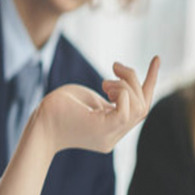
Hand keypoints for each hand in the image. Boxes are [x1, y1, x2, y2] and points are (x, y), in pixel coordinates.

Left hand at [35, 57, 159, 154]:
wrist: (38, 124)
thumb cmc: (57, 108)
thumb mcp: (88, 97)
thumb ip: (108, 95)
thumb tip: (121, 87)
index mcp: (111, 129)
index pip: (140, 108)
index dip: (150, 82)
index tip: (156, 58)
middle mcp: (114, 136)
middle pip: (142, 107)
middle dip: (134, 80)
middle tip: (113, 67)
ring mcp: (110, 136)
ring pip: (139, 108)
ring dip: (127, 85)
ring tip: (106, 81)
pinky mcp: (103, 130)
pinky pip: (127, 110)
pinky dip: (121, 92)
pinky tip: (105, 87)